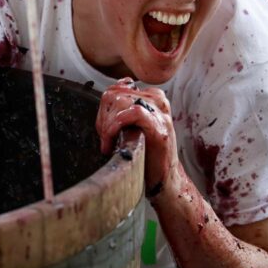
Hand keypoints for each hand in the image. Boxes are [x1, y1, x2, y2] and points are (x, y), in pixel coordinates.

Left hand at [96, 79, 180, 194]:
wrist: (164, 180)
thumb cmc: (146, 155)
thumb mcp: (130, 126)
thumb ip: (121, 110)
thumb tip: (107, 95)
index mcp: (151, 97)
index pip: (117, 88)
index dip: (103, 108)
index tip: (103, 129)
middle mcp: (157, 101)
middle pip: (115, 94)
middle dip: (103, 118)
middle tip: (105, 139)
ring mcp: (160, 114)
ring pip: (121, 100)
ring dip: (107, 124)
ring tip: (108, 143)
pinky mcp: (159, 129)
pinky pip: (132, 112)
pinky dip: (115, 126)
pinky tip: (111, 143)